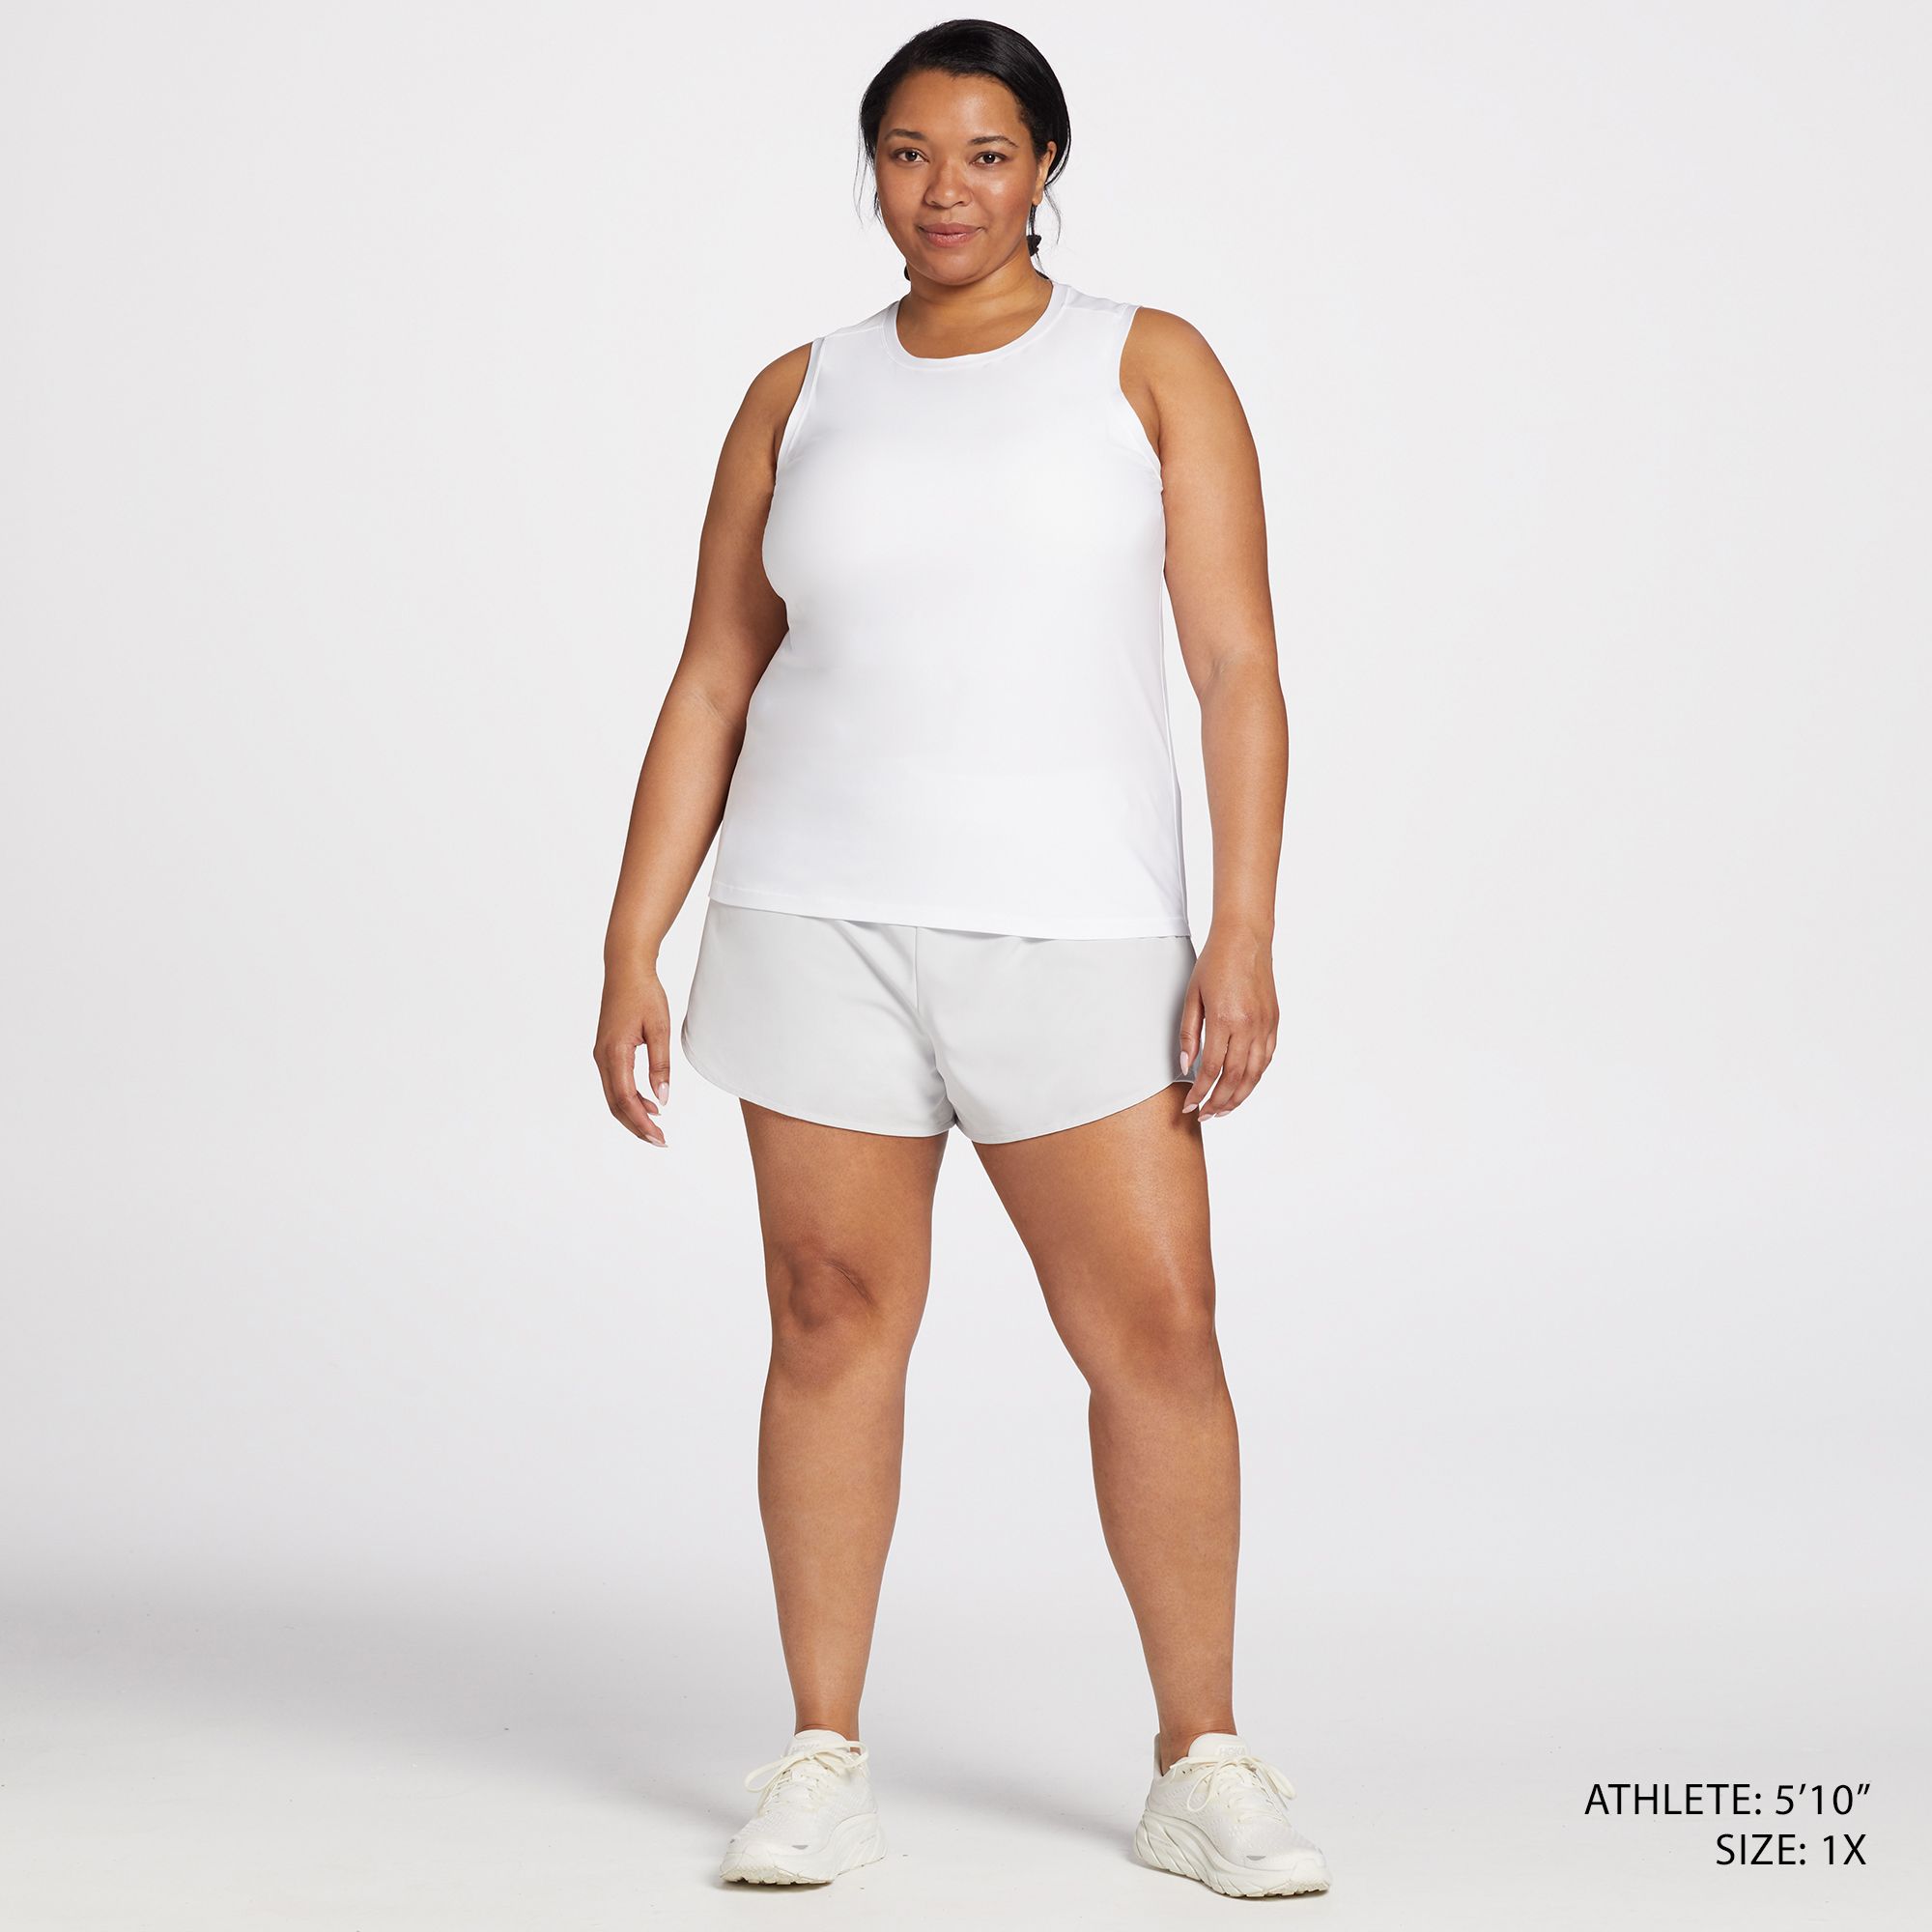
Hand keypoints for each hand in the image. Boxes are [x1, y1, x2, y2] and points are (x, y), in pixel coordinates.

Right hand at [594, 957, 671, 1147]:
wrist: (625, 968)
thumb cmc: (644, 994)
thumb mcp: (660, 1028)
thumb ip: (660, 1065)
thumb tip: (662, 1099)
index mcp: (615, 1053)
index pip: (626, 1099)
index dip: (642, 1122)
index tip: (660, 1137)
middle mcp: (602, 1057)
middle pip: (616, 1104)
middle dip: (636, 1126)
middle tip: (660, 1141)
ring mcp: (601, 1054)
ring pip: (613, 1096)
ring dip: (632, 1114)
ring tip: (656, 1127)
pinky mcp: (606, 1050)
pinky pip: (614, 1083)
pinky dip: (629, 1098)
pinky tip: (649, 1102)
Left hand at [1177, 925, 1278, 1119]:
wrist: (1245, 939)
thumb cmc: (1214, 963)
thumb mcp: (1192, 996)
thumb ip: (1189, 1033)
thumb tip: (1186, 1065)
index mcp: (1224, 1019)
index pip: (1212, 1068)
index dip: (1200, 1092)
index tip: (1190, 1106)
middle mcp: (1249, 1025)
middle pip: (1236, 1077)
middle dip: (1219, 1102)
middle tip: (1205, 1115)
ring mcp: (1265, 1025)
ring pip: (1255, 1073)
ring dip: (1239, 1096)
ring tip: (1223, 1109)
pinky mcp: (1274, 1021)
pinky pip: (1266, 1058)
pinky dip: (1255, 1077)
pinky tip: (1243, 1085)